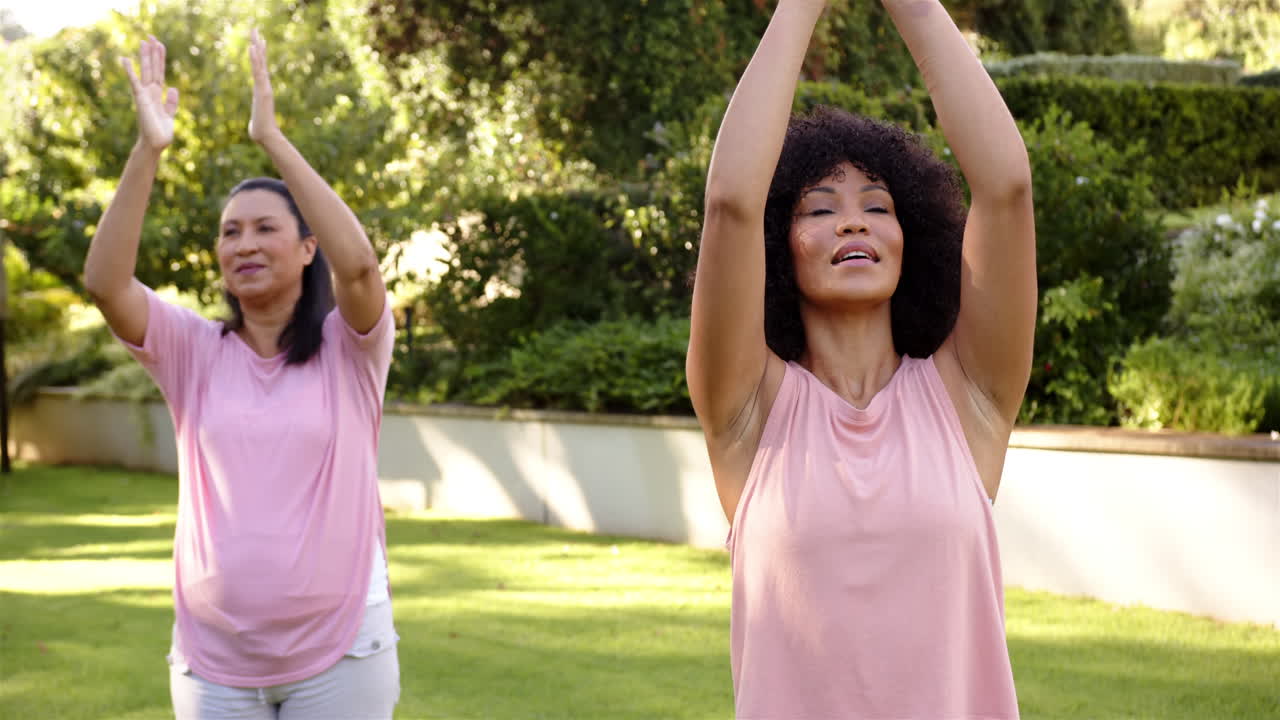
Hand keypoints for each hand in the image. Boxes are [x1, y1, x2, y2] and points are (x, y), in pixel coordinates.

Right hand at [120, 37, 177, 150]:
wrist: (156, 144)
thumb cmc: (161, 132)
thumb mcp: (170, 114)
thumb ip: (171, 102)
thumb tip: (173, 88)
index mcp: (158, 94)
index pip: (159, 72)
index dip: (159, 58)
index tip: (159, 44)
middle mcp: (150, 92)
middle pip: (152, 68)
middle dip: (152, 52)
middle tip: (150, 35)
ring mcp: (144, 94)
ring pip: (145, 71)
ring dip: (145, 57)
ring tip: (144, 41)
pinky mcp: (140, 99)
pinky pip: (134, 82)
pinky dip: (129, 71)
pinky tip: (124, 59)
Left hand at [248, 28, 281, 144]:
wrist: (266, 136)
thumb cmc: (261, 130)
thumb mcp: (257, 119)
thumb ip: (257, 117)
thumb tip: (255, 126)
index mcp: (262, 89)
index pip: (260, 68)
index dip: (260, 54)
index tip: (259, 41)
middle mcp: (264, 85)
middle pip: (261, 61)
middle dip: (258, 44)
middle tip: (256, 29)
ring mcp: (264, 86)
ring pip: (260, 63)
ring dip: (257, 47)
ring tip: (255, 33)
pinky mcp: (263, 90)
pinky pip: (258, 71)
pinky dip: (256, 59)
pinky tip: (253, 48)